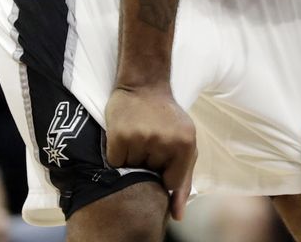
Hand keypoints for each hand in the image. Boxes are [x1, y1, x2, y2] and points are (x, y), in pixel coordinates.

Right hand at [105, 85, 196, 219]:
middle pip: (149, 176)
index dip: (164, 174)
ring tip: (139, 135)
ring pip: (131, 170)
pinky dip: (117, 154)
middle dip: (148, 164)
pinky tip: (125, 136)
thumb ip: (183, 180)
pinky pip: (115, 162)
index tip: (161, 157)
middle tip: (150, 139)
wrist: (145, 84)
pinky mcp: (119, 136)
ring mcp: (141, 139)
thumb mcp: (185, 143)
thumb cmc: (167, 117)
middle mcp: (164, 142)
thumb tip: (178, 215)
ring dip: (132, 158)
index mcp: (185, 145)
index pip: (171, 183)